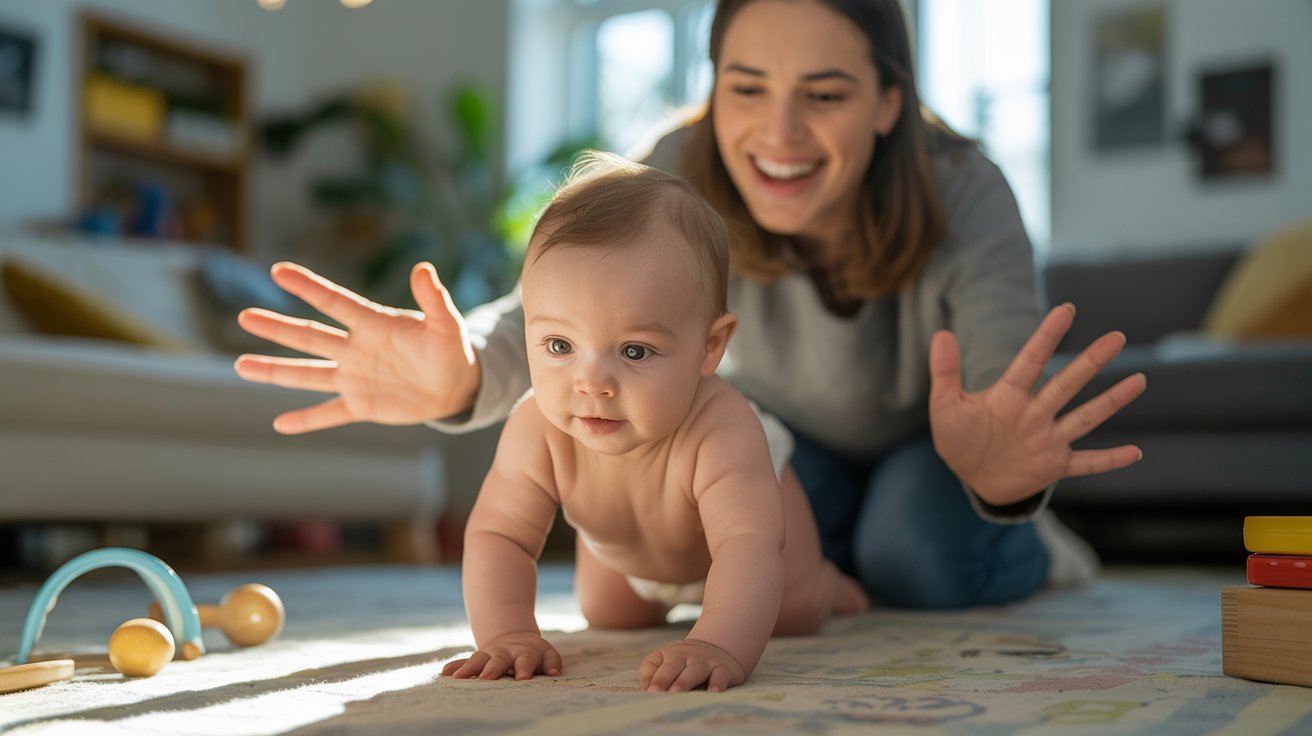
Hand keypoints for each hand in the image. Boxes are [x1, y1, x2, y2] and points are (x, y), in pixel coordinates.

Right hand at [233, 262, 479, 432]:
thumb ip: (433, 299)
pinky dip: (307, 421)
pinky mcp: (362, 405)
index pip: (335, 302)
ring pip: (307, 373)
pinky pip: (329, 413)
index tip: (279, 270)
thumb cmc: (451, 348)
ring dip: (275, 370)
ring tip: (241, 365)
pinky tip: (279, 424)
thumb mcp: (446, 324)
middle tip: (244, 316)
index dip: (308, 286)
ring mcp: (354, 378)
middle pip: (309, 336)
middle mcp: (355, 349)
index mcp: (373, 324)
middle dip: (277, 328)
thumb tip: (423, 269)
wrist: (457, 384)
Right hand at [441, 633, 561, 680]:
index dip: (524, 669)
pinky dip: (455, 667)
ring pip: (478, 660)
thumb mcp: (547, 655)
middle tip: (487, 678)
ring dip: (468, 669)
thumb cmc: (535, 655)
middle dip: (492, 669)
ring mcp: (489, 656)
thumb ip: (552, 663)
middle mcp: (505, 654)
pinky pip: (464, 662)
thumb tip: (555, 673)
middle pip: (498, 661)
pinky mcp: (477, 660)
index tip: (522, 678)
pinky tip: (445, 674)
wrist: (515, 640)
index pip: (525, 661)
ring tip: (459, 678)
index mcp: (525, 654)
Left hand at [639, 639, 744, 692]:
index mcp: (670, 655)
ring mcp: (706, 662)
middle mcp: (687, 657)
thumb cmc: (684, 662)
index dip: (654, 678)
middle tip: (659, 693)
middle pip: (674, 666)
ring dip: (686, 681)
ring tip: (678, 693)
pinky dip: (718, 683)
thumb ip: (651, 672)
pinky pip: (721, 675)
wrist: (717, 646)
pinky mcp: (724, 669)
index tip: (650, 691)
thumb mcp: (665, 660)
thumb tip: (645, 688)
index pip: (657, 665)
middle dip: (666, 679)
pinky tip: (714, 692)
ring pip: (695, 670)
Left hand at [928, 303, 1147, 505]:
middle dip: (1090, 362)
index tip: (1066, 309)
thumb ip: (945, 373)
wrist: (972, 478)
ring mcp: (1047, 440)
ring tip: (1138, 381)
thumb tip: (941, 333)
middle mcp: (1034, 414)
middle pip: (1066, 384)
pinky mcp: (1054, 466)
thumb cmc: (959, 439)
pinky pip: (1086, 463)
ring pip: (1084, 418)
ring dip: (1110, 402)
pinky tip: (1135, 453)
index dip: (1046, 336)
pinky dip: (1109, 460)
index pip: (1030, 361)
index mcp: (1008, 397)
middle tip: (1116, 337)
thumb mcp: (946, 407)